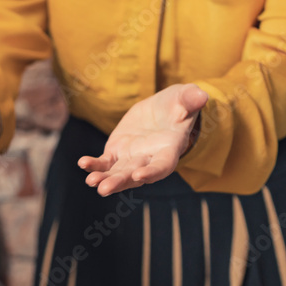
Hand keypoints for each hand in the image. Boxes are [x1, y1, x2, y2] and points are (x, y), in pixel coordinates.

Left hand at [78, 84, 207, 195]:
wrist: (161, 110)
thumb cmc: (178, 105)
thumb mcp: (186, 99)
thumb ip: (191, 100)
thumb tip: (201, 95)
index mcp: (169, 150)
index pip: (162, 166)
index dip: (152, 172)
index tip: (139, 176)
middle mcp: (149, 159)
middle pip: (134, 175)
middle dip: (119, 182)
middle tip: (103, 189)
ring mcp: (130, 158)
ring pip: (116, 173)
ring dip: (103, 179)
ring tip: (91, 182)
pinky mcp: (116, 153)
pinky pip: (103, 162)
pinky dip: (94, 165)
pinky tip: (83, 163)